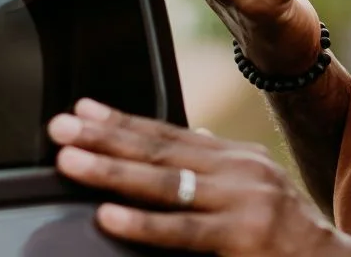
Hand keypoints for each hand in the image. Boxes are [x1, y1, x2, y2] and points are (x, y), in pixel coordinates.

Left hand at [50, 99, 350, 256]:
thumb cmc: (290, 240)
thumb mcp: (257, 194)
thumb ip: (219, 171)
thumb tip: (189, 140)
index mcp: (238, 159)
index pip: (169, 133)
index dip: (122, 122)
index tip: (80, 110)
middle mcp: (241, 171)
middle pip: (160, 149)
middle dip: (104, 137)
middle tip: (60, 127)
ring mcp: (245, 203)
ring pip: (165, 183)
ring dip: (111, 170)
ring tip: (69, 161)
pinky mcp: (244, 239)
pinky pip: (182, 232)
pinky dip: (142, 223)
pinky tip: (108, 215)